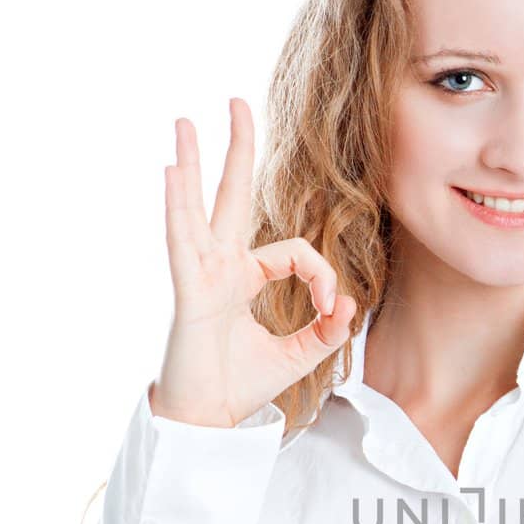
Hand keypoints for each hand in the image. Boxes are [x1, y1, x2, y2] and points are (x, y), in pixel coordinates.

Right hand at [151, 99, 356, 427]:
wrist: (208, 420)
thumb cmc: (240, 386)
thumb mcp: (300, 356)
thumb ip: (327, 331)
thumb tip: (351, 306)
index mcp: (244, 277)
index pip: (296, 253)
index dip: (324, 275)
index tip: (334, 309)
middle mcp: (220, 267)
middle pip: (231, 197)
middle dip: (237, 150)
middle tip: (236, 103)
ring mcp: (201, 275)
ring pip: (197, 208)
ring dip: (192, 163)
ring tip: (186, 122)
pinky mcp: (189, 292)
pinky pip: (183, 242)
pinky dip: (177, 207)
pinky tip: (172, 172)